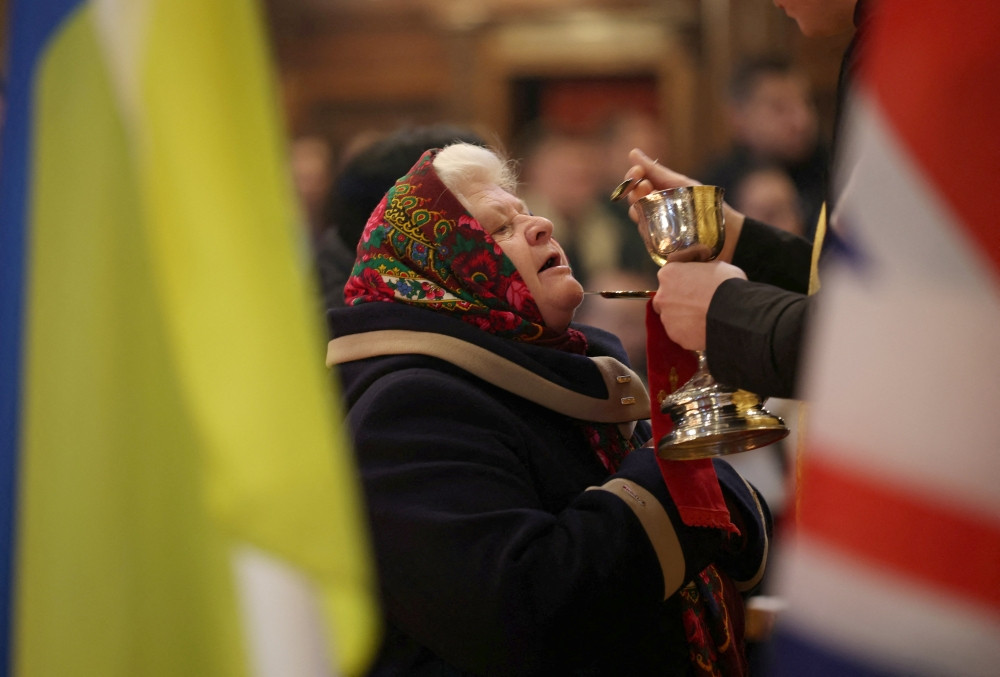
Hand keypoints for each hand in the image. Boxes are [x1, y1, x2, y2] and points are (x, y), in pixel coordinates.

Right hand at [622, 148, 745, 263]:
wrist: (727, 232)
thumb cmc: (706, 204)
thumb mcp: (681, 184)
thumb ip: (657, 171)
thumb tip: (632, 153)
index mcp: (657, 193)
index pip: (636, 184)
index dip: (632, 177)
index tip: (637, 172)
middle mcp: (653, 210)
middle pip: (633, 201)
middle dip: (634, 192)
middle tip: (645, 186)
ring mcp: (656, 228)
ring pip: (639, 218)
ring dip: (640, 209)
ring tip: (651, 202)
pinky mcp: (660, 246)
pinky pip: (648, 237)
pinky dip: (649, 228)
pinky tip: (657, 223)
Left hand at [651, 260, 746, 350]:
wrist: (734, 313)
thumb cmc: (726, 285)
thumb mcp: (715, 266)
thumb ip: (701, 270)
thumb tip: (705, 275)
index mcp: (669, 274)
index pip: (668, 276)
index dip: (682, 281)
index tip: (693, 285)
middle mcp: (662, 297)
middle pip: (665, 299)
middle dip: (677, 302)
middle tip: (697, 303)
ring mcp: (667, 319)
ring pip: (672, 319)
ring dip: (684, 318)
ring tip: (704, 317)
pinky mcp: (676, 336)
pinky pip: (681, 334)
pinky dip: (690, 333)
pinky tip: (705, 329)